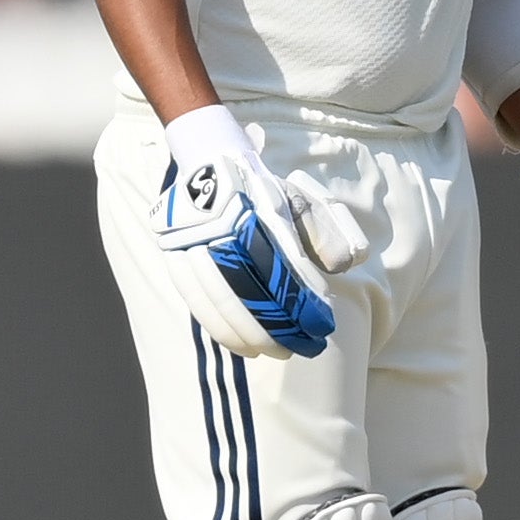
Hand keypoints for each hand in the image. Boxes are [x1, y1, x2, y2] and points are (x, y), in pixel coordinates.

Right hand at [154, 102, 343, 359]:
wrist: (209, 166)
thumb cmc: (263, 193)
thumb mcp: (300, 200)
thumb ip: (324, 231)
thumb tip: (343, 265)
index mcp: (259, 210)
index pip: (283, 267)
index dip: (303, 302)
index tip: (323, 327)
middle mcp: (223, 226)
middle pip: (251, 290)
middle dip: (280, 328)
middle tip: (304, 348)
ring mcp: (195, 241)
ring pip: (222, 301)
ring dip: (250, 335)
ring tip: (274, 353)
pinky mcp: (176, 255)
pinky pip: (197, 302)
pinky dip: (220, 329)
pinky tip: (241, 346)